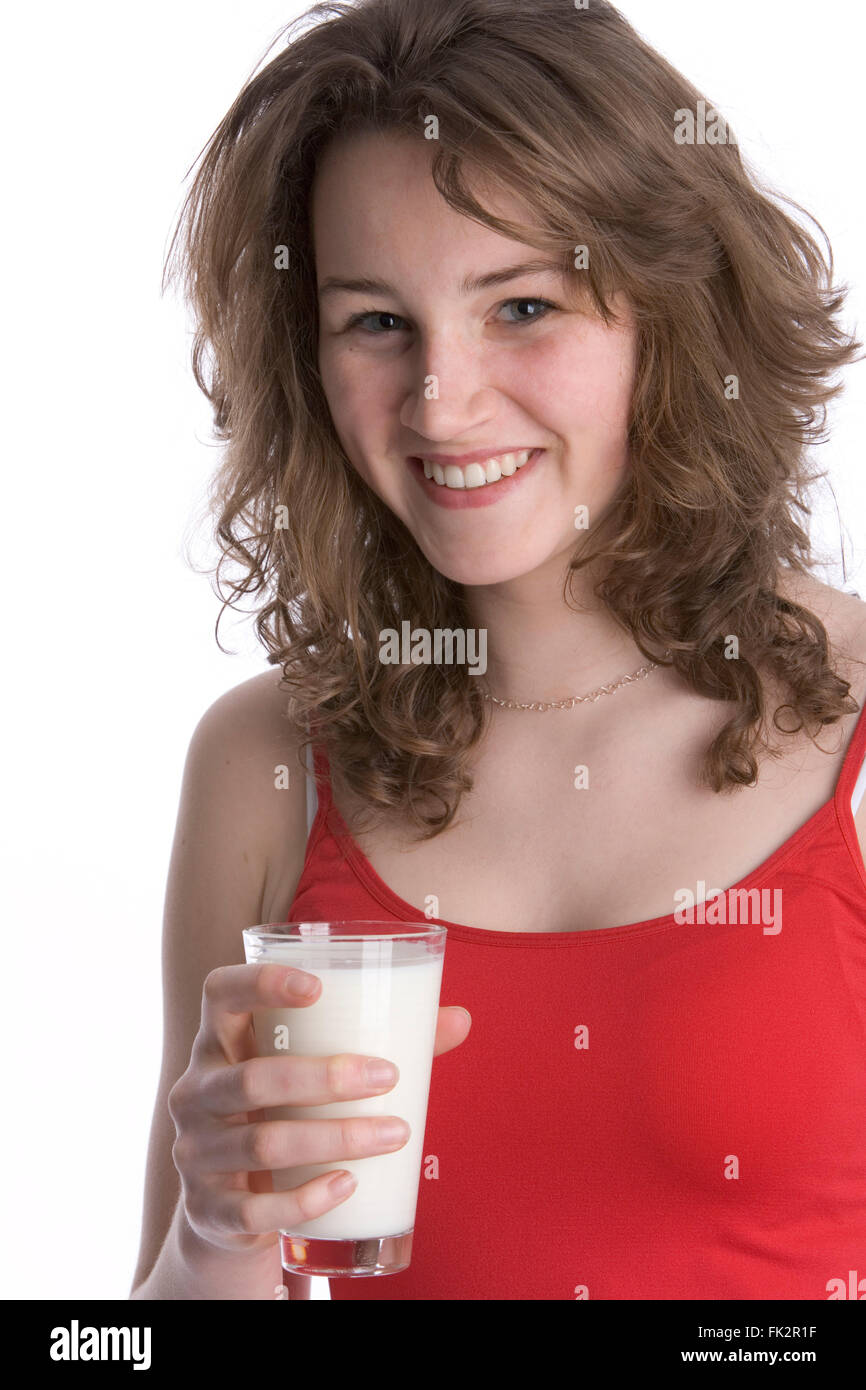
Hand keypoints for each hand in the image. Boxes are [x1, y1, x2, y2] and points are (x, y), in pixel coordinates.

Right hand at [168, 961, 470, 1257]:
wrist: (227, 1204)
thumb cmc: (281, 1111)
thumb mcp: (310, 1072)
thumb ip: (379, 1041)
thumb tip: (460, 1019)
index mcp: (218, 1041)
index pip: (219, 993)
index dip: (261, 983)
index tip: (318, 987)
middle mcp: (195, 1091)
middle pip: (253, 1078)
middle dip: (326, 1077)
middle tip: (387, 1076)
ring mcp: (197, 1153)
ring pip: (263, 1144)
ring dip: (336, 1138)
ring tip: (395, 1133)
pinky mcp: (209, 1209)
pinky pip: (255, 1208)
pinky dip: (306, 1198)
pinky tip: (348, 1184)